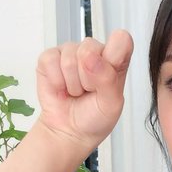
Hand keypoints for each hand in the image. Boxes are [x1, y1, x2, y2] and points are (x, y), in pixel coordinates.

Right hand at [35, 29, 133, 148]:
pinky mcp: (50, 57)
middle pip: (89, 48)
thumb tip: (91, 57)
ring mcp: (71, 52)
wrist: (70, 131)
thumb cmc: (94, 116)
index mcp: (116, 58)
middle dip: (87, 77)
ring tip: (75, 92)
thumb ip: (107, 79)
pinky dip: (55, 81)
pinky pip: (50, 60)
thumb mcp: (111, 104)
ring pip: (69, 57)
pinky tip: (61, 88)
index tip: (107, 78)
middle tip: (88, 91)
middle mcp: (94, 50)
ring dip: (72, 83)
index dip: (111, 58)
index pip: (121, 39)